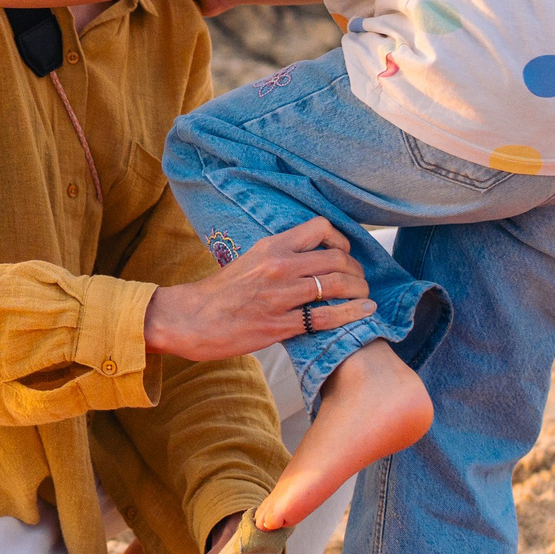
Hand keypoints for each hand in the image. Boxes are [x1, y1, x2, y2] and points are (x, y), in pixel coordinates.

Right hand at [143, 216, 374, 360]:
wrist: (190, 319)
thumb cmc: (219, 293)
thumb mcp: (249, 261)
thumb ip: (279, 258)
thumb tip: (309, 261)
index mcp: (270, 247)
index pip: (320, 228)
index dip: (342, 240)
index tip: (344, 254)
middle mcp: (278, 266)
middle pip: (336, 259)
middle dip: (356, 271)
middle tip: (359, 281)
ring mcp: (279, 296)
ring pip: (336, 285)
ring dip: (358, 291)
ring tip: (364, 297)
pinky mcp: (279, 324)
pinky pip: (325, 316)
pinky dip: (351, 314)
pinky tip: (364, 312)